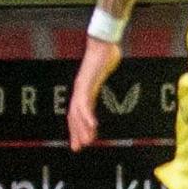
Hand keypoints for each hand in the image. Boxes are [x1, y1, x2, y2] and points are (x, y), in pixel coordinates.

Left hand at [67, 35, 123, 150]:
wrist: (104, 40)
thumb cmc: (107, 51)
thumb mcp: (108, 68)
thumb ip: (107, 72)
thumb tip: (113, 65)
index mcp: (85, 88)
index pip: (78, 111)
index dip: (78, 126)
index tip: (82, 139)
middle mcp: (80, 89)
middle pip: (74, 116)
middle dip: (76, 133)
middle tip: (78, 148)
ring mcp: (81, 86)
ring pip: (78, 113)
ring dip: (82, 129)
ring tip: (85, 143)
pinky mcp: (86, 83)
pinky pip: (85, 103)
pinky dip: (87, 116)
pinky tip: (92, 126)